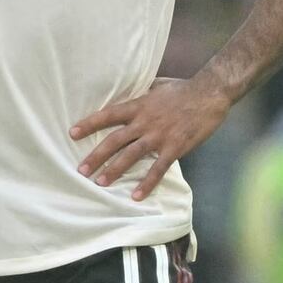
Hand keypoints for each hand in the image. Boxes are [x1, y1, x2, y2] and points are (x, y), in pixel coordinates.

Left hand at [70, 73, 229, 199]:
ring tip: (100, 183)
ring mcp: (159, 136)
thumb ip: (140, 95)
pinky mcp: (175, 148)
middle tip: (81, 170)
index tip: (72, 133)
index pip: (107, 115)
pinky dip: (147, 183)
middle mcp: (144, 122)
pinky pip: (158, 168)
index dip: (89, 124)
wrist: (210, 94)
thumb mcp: (155, 87)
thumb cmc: (182, 89)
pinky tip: (136, 196)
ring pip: (131, 155)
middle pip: (114, 140)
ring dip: (114, 170)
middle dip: (96, 156)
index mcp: (138, 106)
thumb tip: (128, 93)